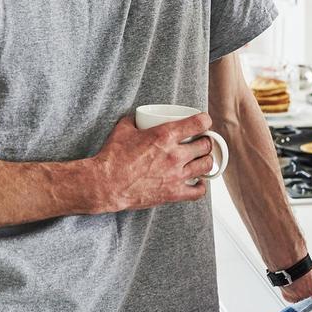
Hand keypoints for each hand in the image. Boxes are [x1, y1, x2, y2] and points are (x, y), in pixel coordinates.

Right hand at [88, 113, 215, 212]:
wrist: (105, 184)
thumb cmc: (112, 157)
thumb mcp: (123, 129)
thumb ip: (134, 120)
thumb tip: (138, 117)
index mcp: (165, 135)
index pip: (199, 123)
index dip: (205, 120)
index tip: (203, 122)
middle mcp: (175, 155)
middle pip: (206, 145)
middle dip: (205, 141)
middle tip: (200, 142)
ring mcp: (176, 175)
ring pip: (206, 166)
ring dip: (205, 161)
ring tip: (199, 160)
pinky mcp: (173, 193)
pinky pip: (198, 191)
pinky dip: (200, 186)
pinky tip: (196, 182)